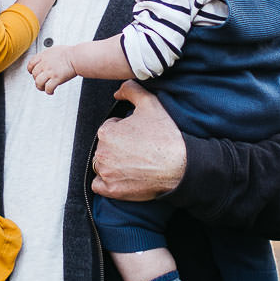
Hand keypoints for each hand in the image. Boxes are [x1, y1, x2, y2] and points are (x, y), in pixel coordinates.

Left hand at [29, 47, 76, 94]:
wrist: (77, 57)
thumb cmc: (69, 53)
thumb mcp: (54, 50)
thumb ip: (47, 56)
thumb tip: (45, 60)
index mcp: (44, 56)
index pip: (31, 64)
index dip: (31, 70)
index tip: (33, 73)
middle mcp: (45, 64)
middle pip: (34, 74)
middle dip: (36, 79)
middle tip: (41, 82)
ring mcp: (50, 71)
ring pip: (38, 82)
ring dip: (40, 87)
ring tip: (44, 88)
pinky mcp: (56, 78)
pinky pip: (48, 88)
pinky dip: (48, 91)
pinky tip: (51, 91)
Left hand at [91, 81, 186, 201]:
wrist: (180, 166)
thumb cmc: (166, 136)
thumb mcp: (150, 104)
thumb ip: (131, 90)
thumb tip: (118, 92)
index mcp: (107, 132)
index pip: (109, 129)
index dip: (124, 131)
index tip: (138, 136)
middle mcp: (102, 153)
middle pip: (105, 147)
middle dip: (117, 147)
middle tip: (138, 149)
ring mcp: (106, 173)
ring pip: (101, 165)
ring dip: (112, 164)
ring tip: (134, 163)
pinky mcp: (112, 190)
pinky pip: (99, 186)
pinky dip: (107, 182)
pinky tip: (123, 177)